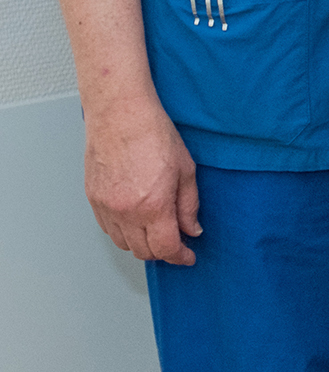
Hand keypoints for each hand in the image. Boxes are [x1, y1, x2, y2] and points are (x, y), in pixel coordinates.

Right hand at [85, 97, 200, 265]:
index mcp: (152, 206)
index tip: (188, 256)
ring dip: (141, 243)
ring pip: (122, 243)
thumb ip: (189, 206)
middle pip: (142, 251)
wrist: (120, 114)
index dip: (180, 257)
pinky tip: (135, 220)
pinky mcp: (92, 198)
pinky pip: (107, 228)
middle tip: (176, 242)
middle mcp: (125, 212)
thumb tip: (192, 229)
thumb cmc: (154, 134)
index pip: (165, 249)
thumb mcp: (186, 171)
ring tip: (156, 231)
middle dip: (162, 252)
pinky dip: (122, 231)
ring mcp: (105, 207)